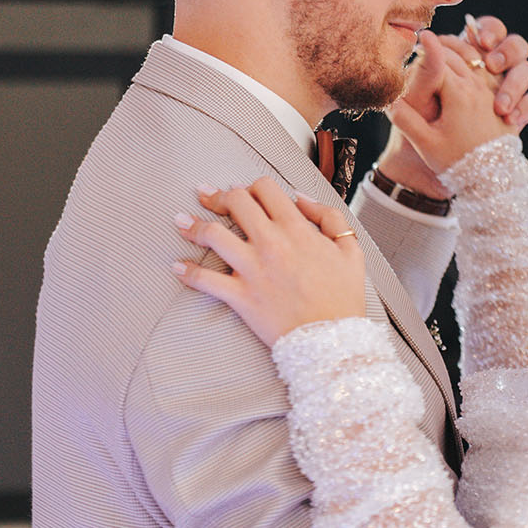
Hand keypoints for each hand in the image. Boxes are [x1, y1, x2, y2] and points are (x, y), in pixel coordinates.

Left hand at [170, 179, 365, 345]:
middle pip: (235, 202)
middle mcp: (271, 243)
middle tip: (208, 198)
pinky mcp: (241, 296)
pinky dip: (188, 273)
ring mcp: (253, 269)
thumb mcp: (350, 250)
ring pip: (213, 235)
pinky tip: (177, 267)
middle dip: (219, 196)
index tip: (244, 192)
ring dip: (193, 226)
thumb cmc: (342, 298)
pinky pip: (206, 281)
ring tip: (181, 222)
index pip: (265, 189)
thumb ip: (329, 217)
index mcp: (297, 229)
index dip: (252, 186)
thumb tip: (302, 198)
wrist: (333, 340)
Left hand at [376, 14, 527, 192]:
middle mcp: (487, 70)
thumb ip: (426, 69)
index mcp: (464, 57)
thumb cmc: (418, 123)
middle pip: (514, 46)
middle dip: (509, 51)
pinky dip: (525, 109)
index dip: (489, 32)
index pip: (486, 31)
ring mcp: (502, 90)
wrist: (425, 163)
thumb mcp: (419, 97)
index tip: (483, 43)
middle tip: (493, 65)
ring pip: (525, 71)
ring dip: (516, 83)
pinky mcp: (511, 112)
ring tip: (500, 105)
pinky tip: (511, 122)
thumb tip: (427, 35)